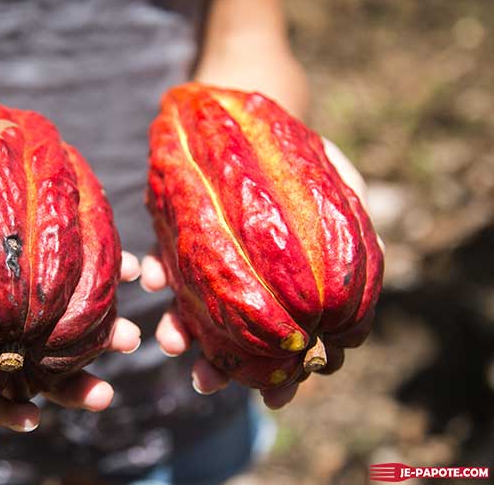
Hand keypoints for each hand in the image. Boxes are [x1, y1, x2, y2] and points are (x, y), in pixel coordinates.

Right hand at [0, 194, 142, 431]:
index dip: (5, 409)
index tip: (31, 419)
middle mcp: (4, 329)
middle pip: (41, 369)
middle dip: (73, 385)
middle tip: (103, 395)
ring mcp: (33, 299)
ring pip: (73, 329)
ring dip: (104, 335)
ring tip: (129, 337)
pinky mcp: (55, 262)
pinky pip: (85, 275)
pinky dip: (110, 274)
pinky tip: (132, 270)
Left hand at [141, 139, 376, 409]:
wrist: (256, 115)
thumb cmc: (310, 164)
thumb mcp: (345, 198)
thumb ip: (355, 247)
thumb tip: (361, 306)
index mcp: (283, 289)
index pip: (281, 343)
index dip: (277, 377)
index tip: (271, 400)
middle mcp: (242, 282)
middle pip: (230, 338)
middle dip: (217, 367)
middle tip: (207, 383)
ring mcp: (207, 262)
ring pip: (191, 310)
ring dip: (179, 331)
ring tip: (172, 341)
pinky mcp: (176, 235)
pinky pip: (164, 261)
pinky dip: (158, 272)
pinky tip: (154, 274)